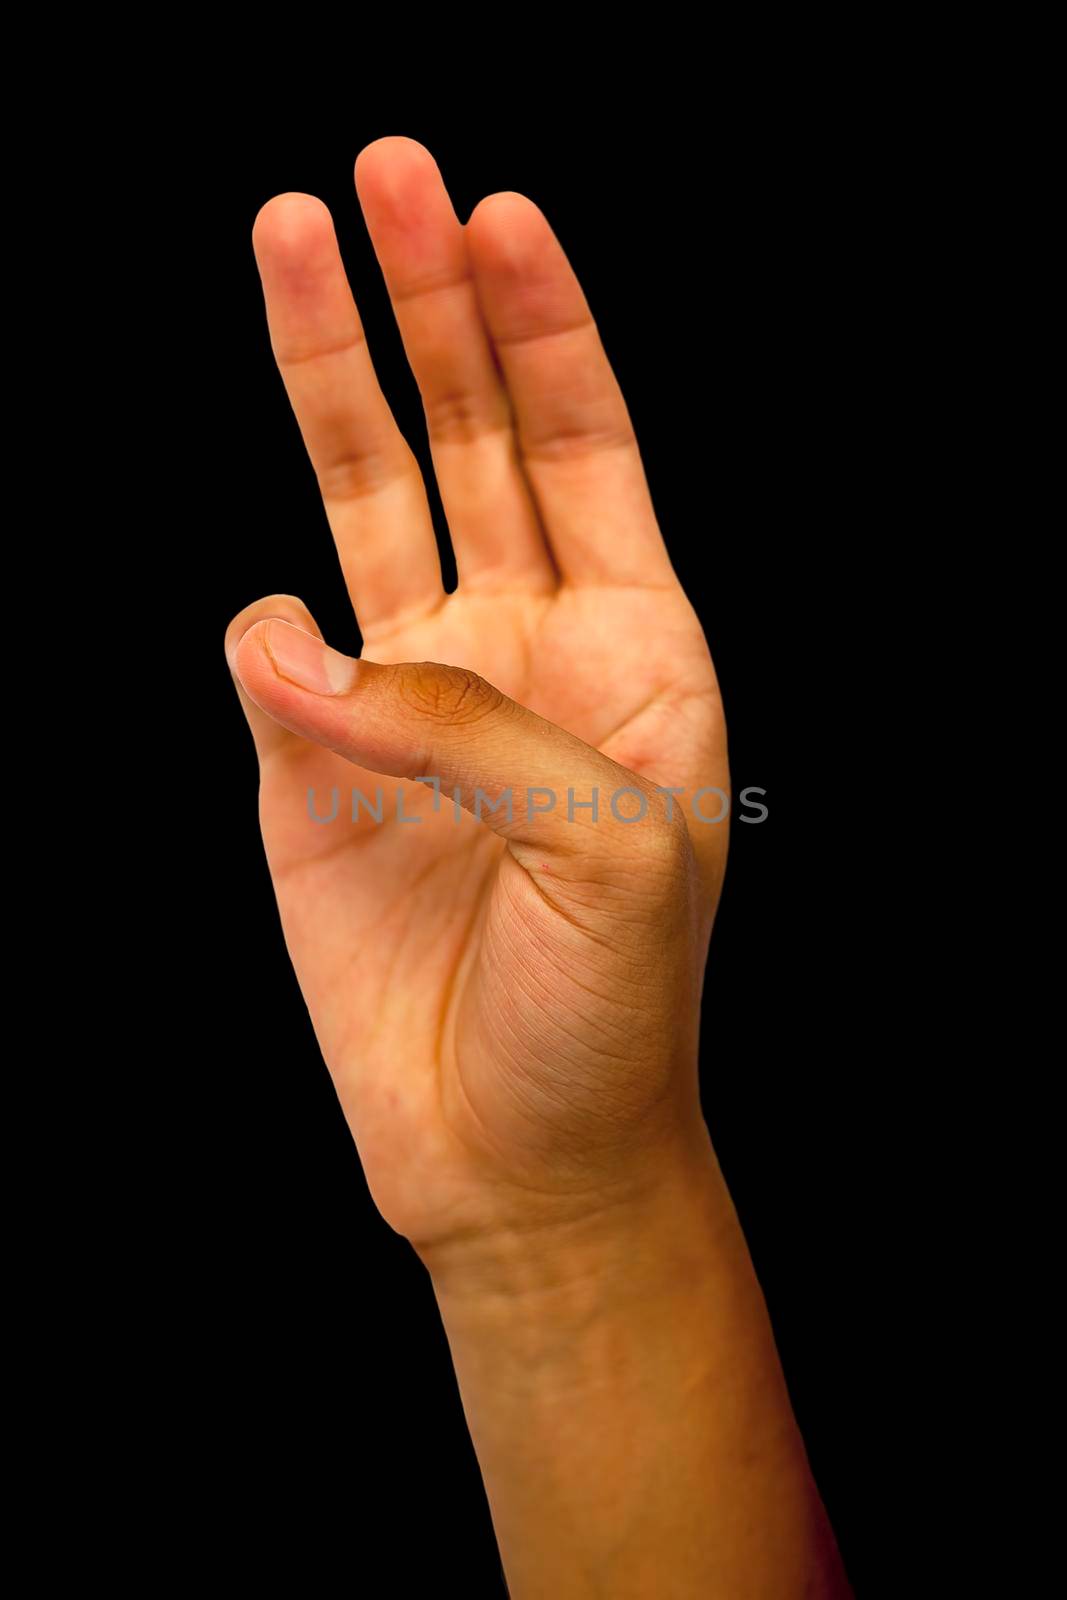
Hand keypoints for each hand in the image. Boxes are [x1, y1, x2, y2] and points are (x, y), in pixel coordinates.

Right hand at [226, 137, 728, 1263]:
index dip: (547, 330)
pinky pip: (270, 658)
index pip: (586, 447)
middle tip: (386, 173)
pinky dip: (267, 641)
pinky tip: (287, 667)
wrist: (519, 1149)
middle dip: (432, 306)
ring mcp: (406, 695)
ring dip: (330, 376)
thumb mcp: (607, 852)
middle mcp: (517, 644)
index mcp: (629, 646)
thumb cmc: (609, 1008)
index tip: (501, 217)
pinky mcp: (306, 764)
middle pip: (470, 434)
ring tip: (288, 235)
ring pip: (360, 500)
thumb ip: (471, 726)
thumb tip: (300, 650)